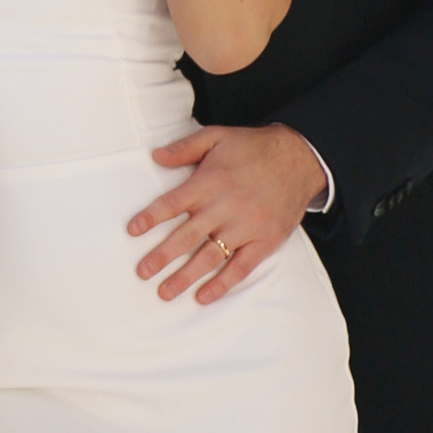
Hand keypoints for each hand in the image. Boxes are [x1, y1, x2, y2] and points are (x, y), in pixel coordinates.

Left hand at [129, 122, 325, 302]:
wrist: (300, 158)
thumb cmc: (254, 148)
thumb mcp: (218, 136)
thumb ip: (185, 147)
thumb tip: (155, 155)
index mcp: (211, 181)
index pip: (173, 202)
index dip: (151, 217)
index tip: (132, 230)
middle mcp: (226, 206)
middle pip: (188, 235)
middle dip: (162, 255)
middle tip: (142, 271)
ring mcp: (247, 226)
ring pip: (211, 256)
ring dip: (186, 276)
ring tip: (165, 292)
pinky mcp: (265, 240)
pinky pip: (241, 267)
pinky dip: (222, 284)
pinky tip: (204, 296)